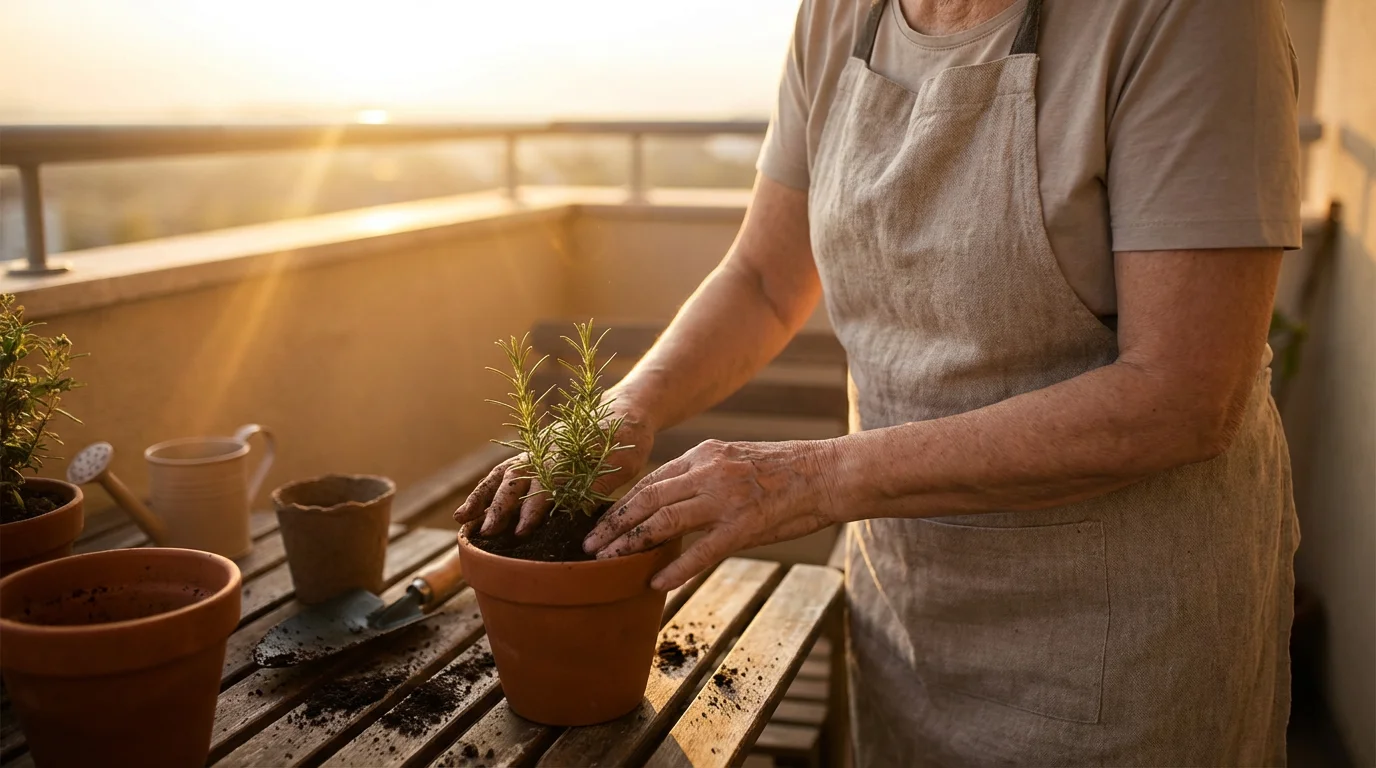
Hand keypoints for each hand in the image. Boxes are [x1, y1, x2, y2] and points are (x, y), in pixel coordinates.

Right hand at [454, 408, 654, 536]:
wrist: (627, 407)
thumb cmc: (629, 438)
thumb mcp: (625, 461)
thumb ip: (599, 482)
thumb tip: (576, 509)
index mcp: (569, 452)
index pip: (546, 484)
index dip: (532, 509)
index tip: (520, 531)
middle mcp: (546, 449)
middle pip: (516, 478)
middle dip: (499, 507)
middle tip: (486, 533)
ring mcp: (537, 449)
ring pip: (503, 473)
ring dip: (482, 497)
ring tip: (462, 519)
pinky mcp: (534, 452)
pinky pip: (504, 469)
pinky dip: (486, 487)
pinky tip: (472, 506)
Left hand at [583, 439, 840, 590]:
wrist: (828, 473)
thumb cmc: (785, 472)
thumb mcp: (735, 460)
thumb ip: (703, 476)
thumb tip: (672, 500)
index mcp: (704, 454)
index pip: (650, 479)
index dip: (621, 503)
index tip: (600, 521)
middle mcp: (708, 471)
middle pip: (646, 498)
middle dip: (612, 523)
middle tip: (587, 546)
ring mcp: (725, 498)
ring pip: (664, 520)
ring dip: (629, 544)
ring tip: (606, 563)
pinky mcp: (744, 525)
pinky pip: (701, 550)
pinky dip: (675, 568)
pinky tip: (656, 582)